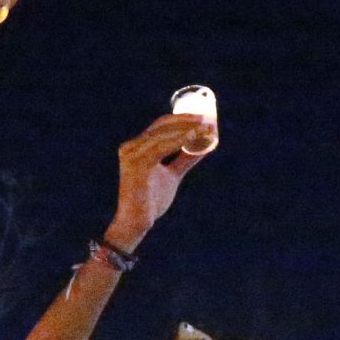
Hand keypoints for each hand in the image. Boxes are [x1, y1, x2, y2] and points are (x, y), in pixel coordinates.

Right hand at [106, 114, 208, 249]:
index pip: (160, 126)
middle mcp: (132, 147)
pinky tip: (193, 137)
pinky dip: (178, 141)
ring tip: (205, 128)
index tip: (203, 117)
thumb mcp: (172, 175)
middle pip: (162, 126)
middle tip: (207, 119)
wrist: (136, 222)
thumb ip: (183, 161)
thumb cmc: (151, 200)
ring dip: (186, 129)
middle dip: (186, 120)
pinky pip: (161, 148)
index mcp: (138, 147)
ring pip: (163, 135)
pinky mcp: (136, 164)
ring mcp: (132, 155)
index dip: (182, 119)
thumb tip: (203, 147)